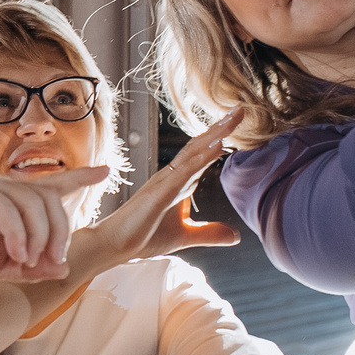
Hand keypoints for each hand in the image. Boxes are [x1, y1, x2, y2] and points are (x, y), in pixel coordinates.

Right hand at [0, 169, 106, 282]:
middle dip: (60, 232)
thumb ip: (32, 267)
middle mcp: (7, 189)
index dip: (81, 177)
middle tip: (54, 260)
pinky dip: (17, 233)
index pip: (54, 185)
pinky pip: (8, 210)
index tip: (106, 171)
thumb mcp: (0, 267)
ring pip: (33, 204)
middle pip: (51, 201)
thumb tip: (64, 268)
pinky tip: (16, 254)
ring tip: (29, 261)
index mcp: (16, 202)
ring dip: (38, 237)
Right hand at [83, 117, 245, 268]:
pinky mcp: (160, 191)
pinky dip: (202, 156)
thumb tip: (235, 236)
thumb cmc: (143, 236)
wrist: (115, 245)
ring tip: (233, 118)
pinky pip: (185, 170)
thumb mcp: (186, 235)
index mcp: (179, 182)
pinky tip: (218, 145)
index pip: (203, 154)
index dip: (220, 138)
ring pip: (194, 152)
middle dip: (221, 127)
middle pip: (200, 145)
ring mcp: (165, 181)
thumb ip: (210, 233)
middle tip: (240, 109)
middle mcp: (172, 175)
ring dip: (215, 134)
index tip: (239, 123)